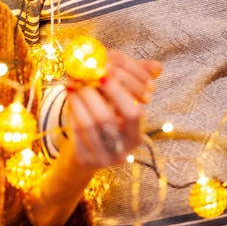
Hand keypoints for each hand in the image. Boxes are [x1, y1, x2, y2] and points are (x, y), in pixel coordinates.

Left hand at [65, 51, 160, 168]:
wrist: (87, 156)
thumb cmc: (107, 124)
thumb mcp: (120, 107)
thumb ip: (134, 85)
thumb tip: (156, 65)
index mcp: (136, 136)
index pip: (133, 113)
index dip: (119, 92)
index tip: (105, 72)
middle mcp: (123, 151)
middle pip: (107, 118)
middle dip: (94, 94)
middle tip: (83, 77)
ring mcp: (103, 158)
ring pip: (89, 124)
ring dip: (80, 99)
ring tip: (73, 84)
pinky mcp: (85, 160)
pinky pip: (76, 132)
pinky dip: (73, 111)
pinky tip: (70, 98)